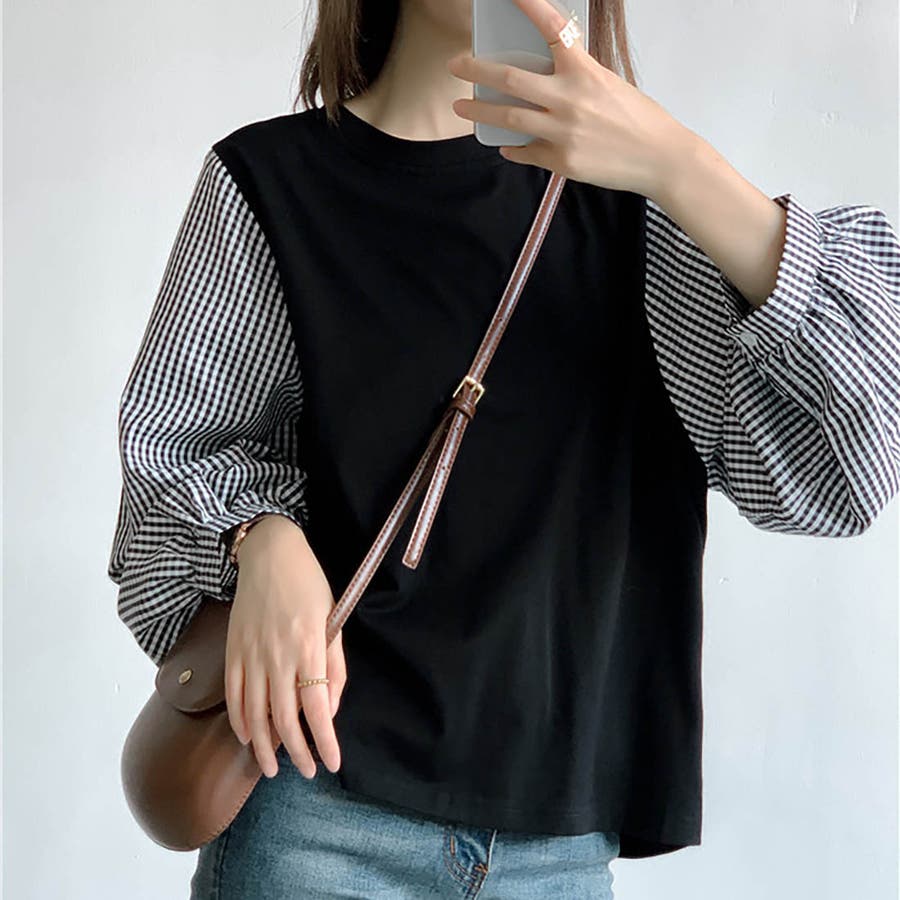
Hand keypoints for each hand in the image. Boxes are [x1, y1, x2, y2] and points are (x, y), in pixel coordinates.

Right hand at [224, 514, 346, 779]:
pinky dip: (239, 721)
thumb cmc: (309, 585)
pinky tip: (248, 737)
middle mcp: (278, 656)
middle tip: (307, 771)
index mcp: (309, 646)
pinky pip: (233, 695)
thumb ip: (334, 667)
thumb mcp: (333, 619)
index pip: (317, 708)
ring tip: (273, 769)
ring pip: (255, 714)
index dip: (324, 741)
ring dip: (264, 748)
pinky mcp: (233, 652)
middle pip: (284, 719)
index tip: (332, 764)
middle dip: (297, 753)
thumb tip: (329, 710)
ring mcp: (251, 655)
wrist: (269, 555)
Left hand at [447, 0, 693, 197]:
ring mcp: (563, 131)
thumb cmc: (638, 119)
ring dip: (480, 112)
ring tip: (462, 109)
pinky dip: (512, 148)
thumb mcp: (608, 85)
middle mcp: (570, 99)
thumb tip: (544, 80)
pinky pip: (526, 152)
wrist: (659, 158)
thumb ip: (575, 79)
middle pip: (510, 79)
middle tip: (456, 66)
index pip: (552, 29)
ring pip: (509, 118)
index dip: (529, 6)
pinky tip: (504, 145)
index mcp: (585, 71)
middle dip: (477, 70)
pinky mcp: (562, 160)